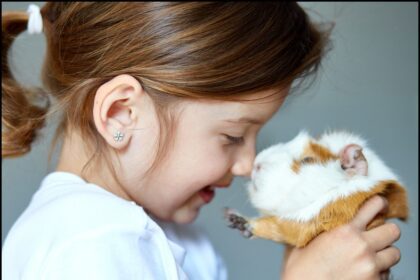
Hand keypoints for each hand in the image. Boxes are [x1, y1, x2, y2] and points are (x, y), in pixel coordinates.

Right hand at [281, 195, 400, 279]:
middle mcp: (362, 248)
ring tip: (370, 256)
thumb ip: (317, 228)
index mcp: (345, 232)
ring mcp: (371, 268)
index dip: (379, 204)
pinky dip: (380, 272)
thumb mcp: (304, 242)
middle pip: (393, 231)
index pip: (374, 206)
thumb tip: (314, 217)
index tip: (380, 206)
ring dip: (384, 253)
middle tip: (375, 235)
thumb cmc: (300, 272)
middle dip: (385, 232)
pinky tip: (363, 272)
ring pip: (395, 254)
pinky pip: (388, 274)